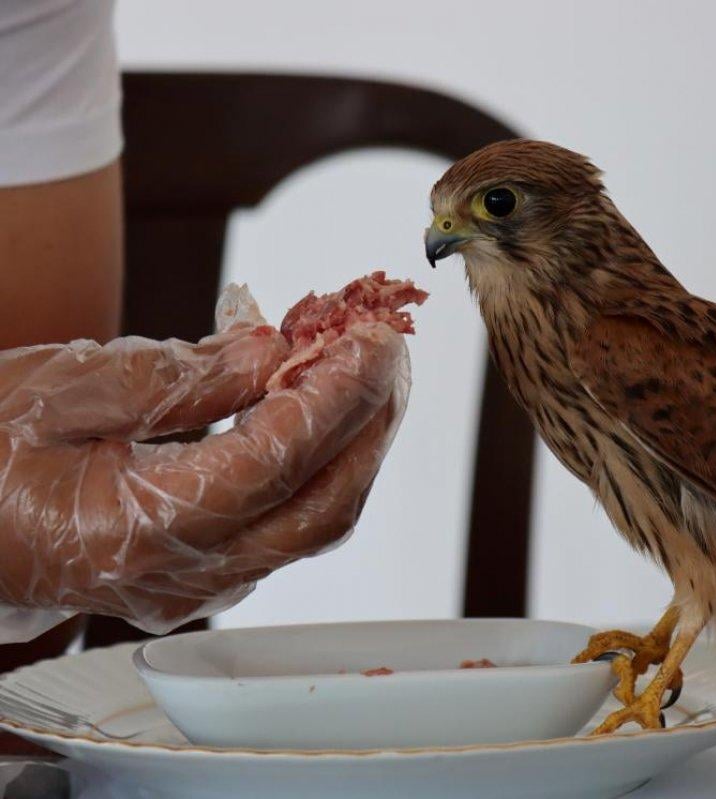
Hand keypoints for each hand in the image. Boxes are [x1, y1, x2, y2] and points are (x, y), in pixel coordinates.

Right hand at [0, 303, 407, 633]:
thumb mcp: (62, 390)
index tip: (373, 342)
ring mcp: (192, 589)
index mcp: (136, 530)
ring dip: (354, 448)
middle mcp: (178, 577)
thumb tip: (275, 351)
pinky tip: (318, 414)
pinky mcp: (199, 580)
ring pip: (312, 527)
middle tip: (388, 353)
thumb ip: (178, 376)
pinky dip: (318, 469)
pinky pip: (285, 530)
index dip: (336, 398)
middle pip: (319, 509)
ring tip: (368, 375)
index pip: (276, 462)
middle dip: (370, 426)